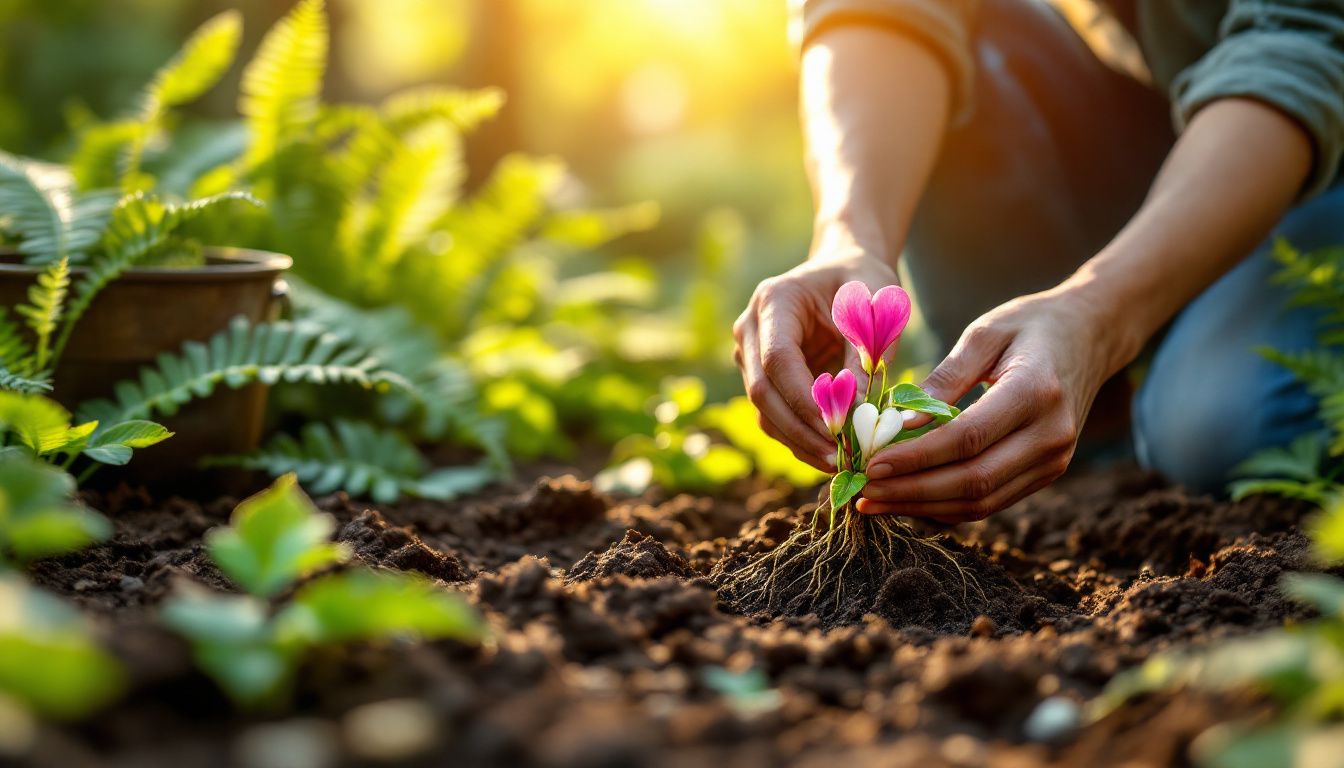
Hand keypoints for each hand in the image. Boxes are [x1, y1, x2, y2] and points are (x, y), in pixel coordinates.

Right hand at [734, 251, 900, 470]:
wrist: (843, 273)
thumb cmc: (862, 282)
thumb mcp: (875, 306)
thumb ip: (868, 351)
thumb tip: (859, 408)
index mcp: (774, 301)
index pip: (777, 359)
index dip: (803, 399)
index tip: (838, 429)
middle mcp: (750, 329)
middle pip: (762, 391)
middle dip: (800, 429)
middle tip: (839, 458)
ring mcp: (748, 355)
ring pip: (764, 412)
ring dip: (799, 442)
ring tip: (840, 463)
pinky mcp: (760, 378)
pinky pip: (774, 417)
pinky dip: (801, 439)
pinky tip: (830, 455)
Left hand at [857, 287, 1125, 521]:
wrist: (1090, 336)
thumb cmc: (1030, 325)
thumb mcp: (985, 333)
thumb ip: (945, 377)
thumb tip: (900, 421)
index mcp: (1036, 392)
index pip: (967, 439)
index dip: (916, 458)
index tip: (871, 464)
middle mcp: (1051, 435)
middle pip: (973, 481)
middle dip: (912, 492)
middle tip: (863, 493)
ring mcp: (1054, 461)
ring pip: (981, 503)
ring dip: (923, 507)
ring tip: (874, 503)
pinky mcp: (1047, 474)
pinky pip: (991, 503)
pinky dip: (945, 507)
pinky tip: (907, 499)